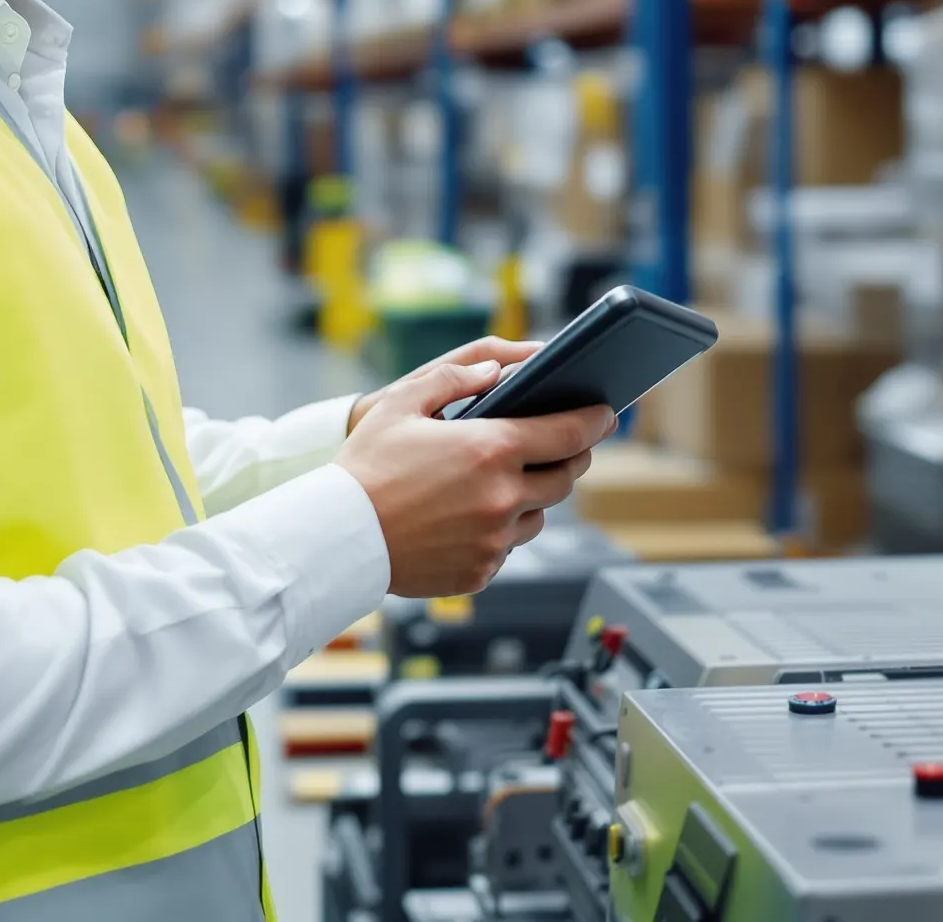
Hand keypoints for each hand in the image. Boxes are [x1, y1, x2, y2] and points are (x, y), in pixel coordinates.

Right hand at [337, 344, 614, 598]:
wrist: (336, 538)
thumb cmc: (365, 467)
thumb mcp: (403, 402)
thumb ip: (454, 376)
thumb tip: (498, 371)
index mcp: (491, 450)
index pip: (568, 433)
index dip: (594, 420)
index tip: (607, 414)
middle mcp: (503, 498)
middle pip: (565, 477)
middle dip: (571, 457)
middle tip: (564, 444)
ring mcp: (494, 541)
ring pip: (539, 515)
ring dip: (533, 496)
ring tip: (507, 481)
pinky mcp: (480, 571)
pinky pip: (507, 547)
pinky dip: (500, 530)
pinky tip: (472, 516)